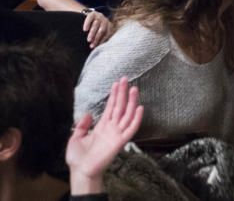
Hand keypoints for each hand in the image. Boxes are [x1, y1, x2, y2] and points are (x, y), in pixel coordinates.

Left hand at [65, 78, 142, 195]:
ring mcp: (117, 134)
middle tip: (125, 79)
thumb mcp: (75, 138)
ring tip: (134, 89)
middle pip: (120, 107)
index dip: (114, 95)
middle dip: (123, 93)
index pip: (111, 107)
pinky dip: (137, 119)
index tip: (117, 83)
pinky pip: (131, 128)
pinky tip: (140, 108)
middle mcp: (111, 128)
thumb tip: (88, 113)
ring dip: (131, 101)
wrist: (81, 171)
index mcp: (102, 126)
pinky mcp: (120, 141)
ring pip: (127, 114)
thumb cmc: (78, 158)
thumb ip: (82, 125)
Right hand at [82, 9, 113, 47]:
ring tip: (88, 40)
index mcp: (109, 26)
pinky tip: (85, 30)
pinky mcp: (92, 13)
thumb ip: (100, 38)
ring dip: (92, 33)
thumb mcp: (99, 32)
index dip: (102, 41)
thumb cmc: (94, 28)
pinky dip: (87, 24)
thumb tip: (98, 51)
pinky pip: (90, 18)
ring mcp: (99, 16)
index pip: (107, 34)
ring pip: (96, 25)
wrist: (89, 15)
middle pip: (102, 30)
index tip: (97, 48)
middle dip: (97, 38)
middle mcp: (105, 20)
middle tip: (91, 45)